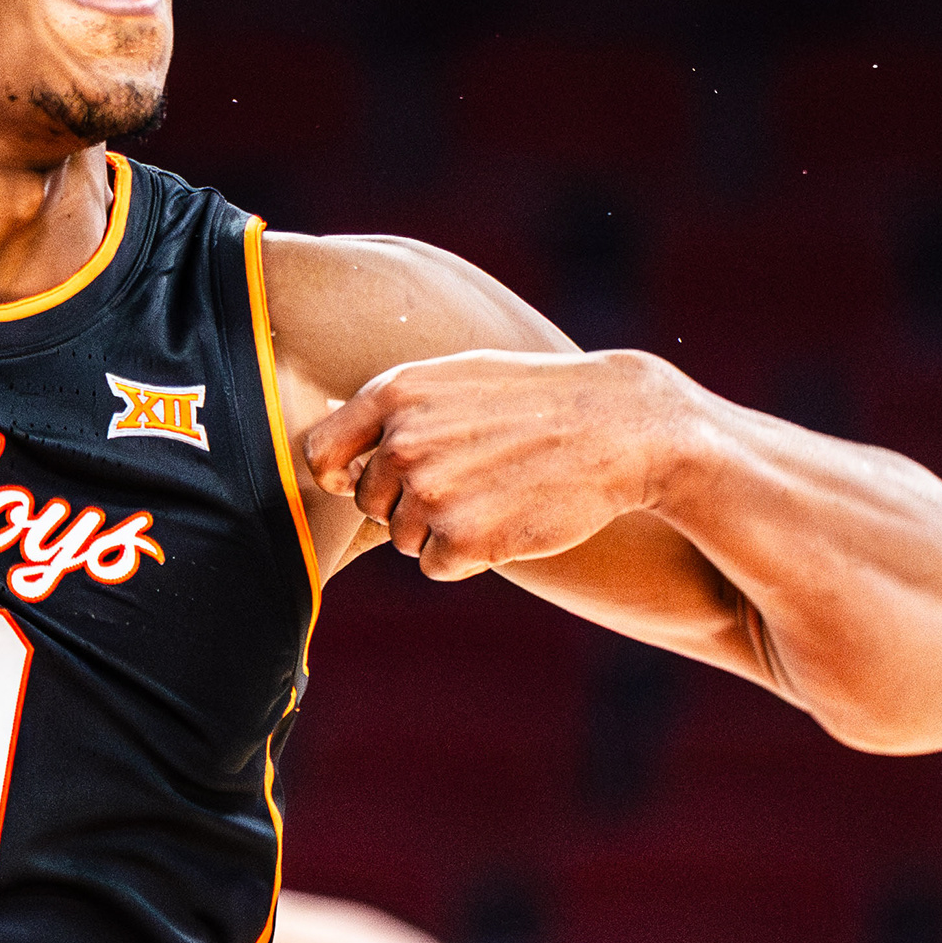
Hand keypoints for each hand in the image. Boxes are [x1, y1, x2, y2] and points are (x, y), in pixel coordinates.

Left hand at [297, 348, 680, 578]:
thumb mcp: (457, 376)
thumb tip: (329, 440)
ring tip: (495, 494)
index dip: (344, 476)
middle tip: (470, 481)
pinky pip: (435, 566)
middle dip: (408, 503)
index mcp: (394, 394)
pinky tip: (506, 521)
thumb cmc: (536, 400)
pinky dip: (465, 557)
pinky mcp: (462, 540)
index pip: (322, 456)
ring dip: (442, 530)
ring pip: (402, 538)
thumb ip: (393, 406)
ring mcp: (430, 493)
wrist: (619, 427)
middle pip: (370, 503)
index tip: (367, 481)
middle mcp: (401, 443)